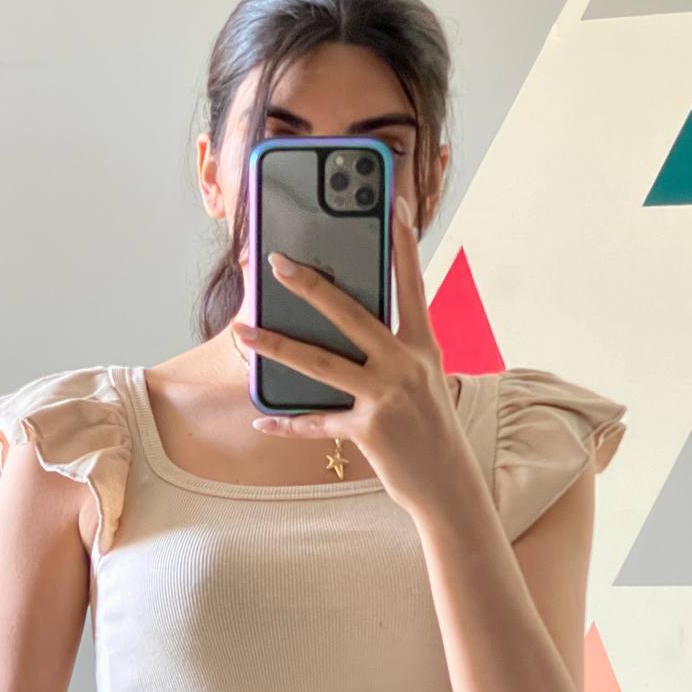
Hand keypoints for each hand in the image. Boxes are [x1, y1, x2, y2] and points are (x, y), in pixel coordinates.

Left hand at [231, 195, 462, 514]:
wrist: (449, 487)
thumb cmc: (430, 430)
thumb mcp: (422, 382)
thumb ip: (390, 353)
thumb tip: (338, 331)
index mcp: (423, 347)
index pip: (412, 285)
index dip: (404, 244)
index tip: (396, 204)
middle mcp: (406, 364)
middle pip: (350, 315)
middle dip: (310, 285)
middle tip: (277, 262)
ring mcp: (387, 396)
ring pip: (319, 363)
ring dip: (275, 344)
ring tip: (242, 330)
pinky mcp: (370, 430)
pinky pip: (317, 422)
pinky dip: (287, 423)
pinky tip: (262, 418)